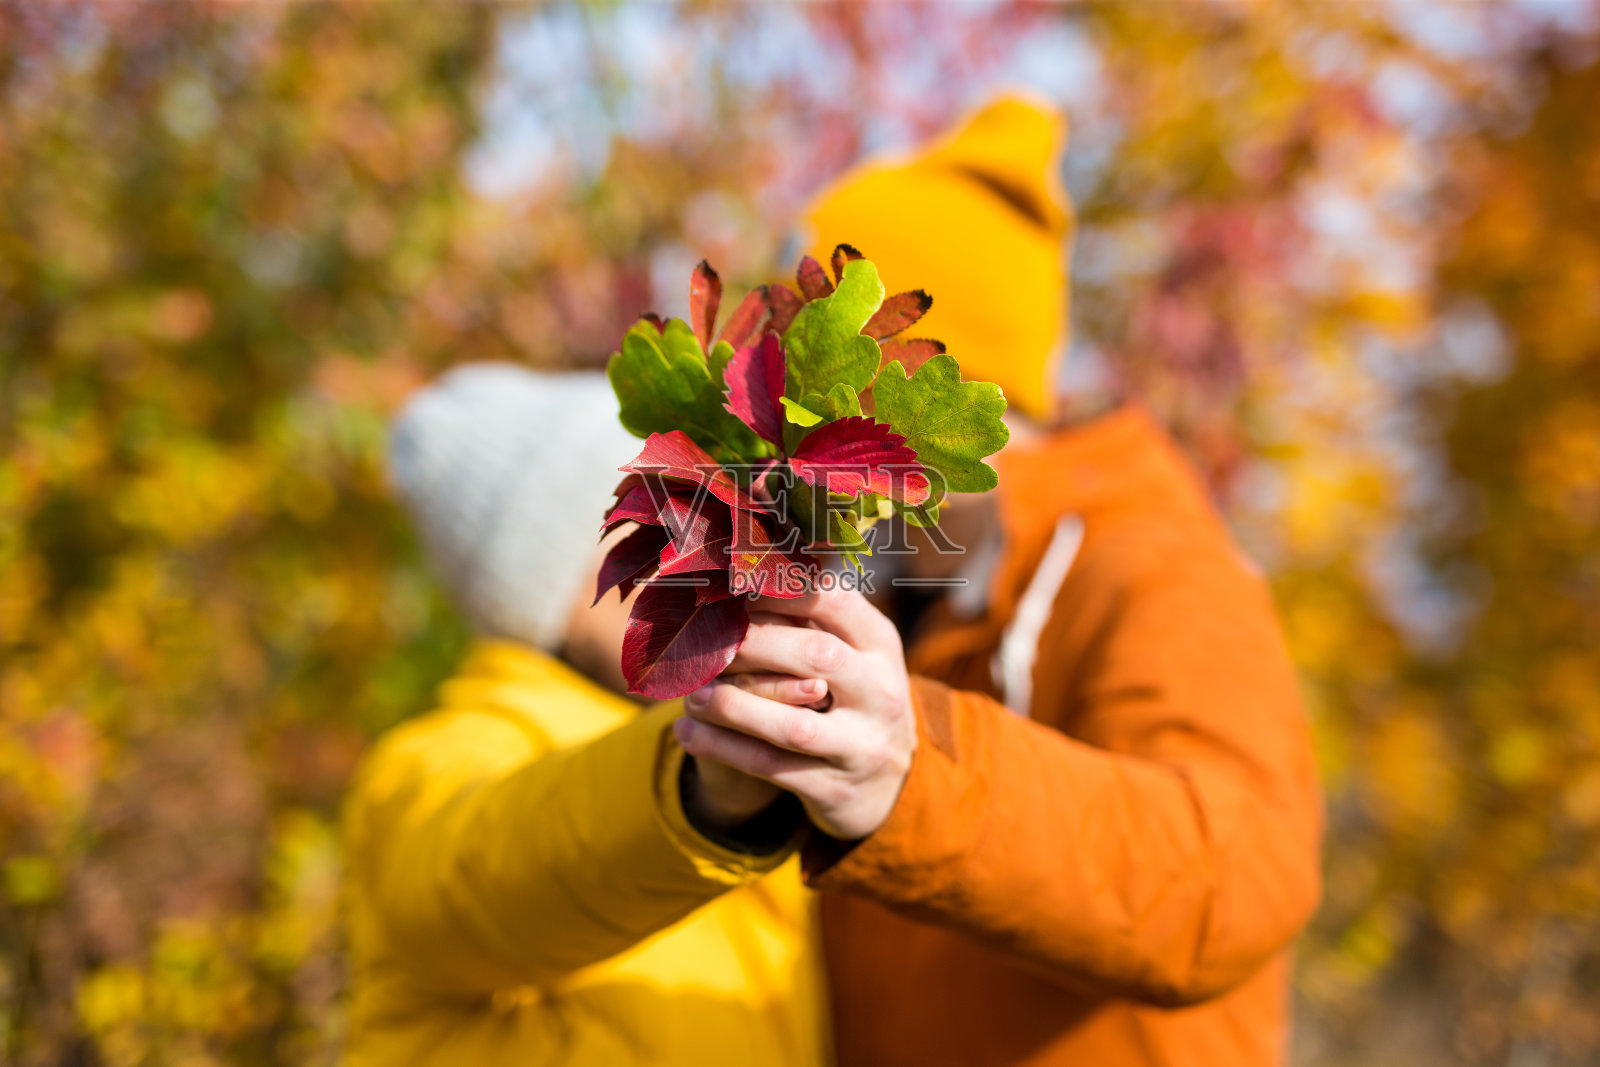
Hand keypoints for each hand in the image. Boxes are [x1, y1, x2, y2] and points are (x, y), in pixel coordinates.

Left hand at [675, 589, 915, 840]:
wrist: (889, 784)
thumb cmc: (853, 698)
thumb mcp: (853, 654)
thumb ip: (810, 620)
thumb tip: (736, 576)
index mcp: (881, 645)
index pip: (836, 601)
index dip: (778, 590)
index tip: (729, 586)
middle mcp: (881, 693)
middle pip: (818, 657)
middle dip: (754, 645)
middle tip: (703, 640)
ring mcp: (862, 745)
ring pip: (792, 724)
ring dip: (733, 706)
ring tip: (690, 693)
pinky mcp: (835, 788)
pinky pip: (771, 767)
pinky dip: (723, 748)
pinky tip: (687, 732)